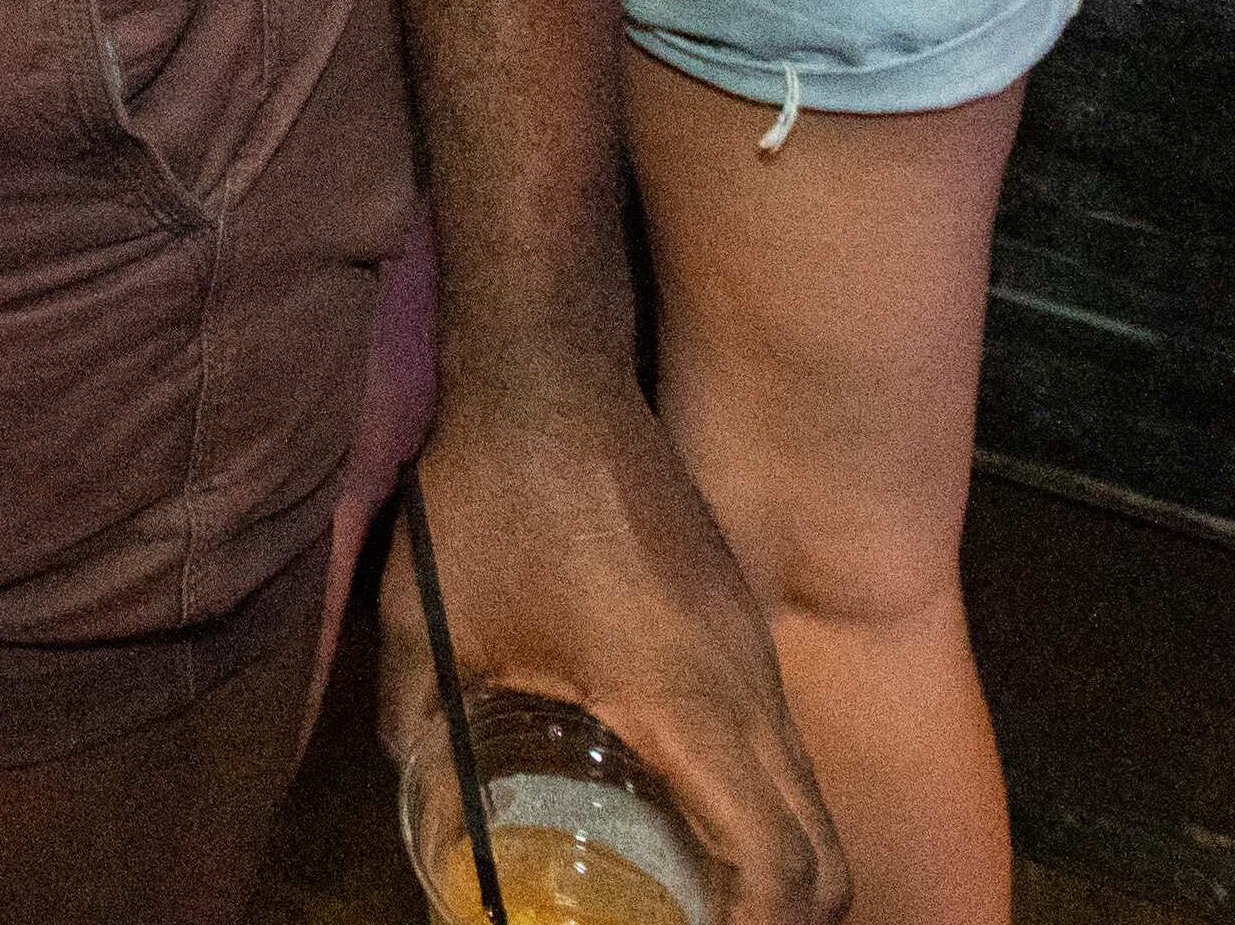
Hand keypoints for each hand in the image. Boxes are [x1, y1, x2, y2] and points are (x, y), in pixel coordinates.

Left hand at [400, 370, 846, 924]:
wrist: (548, 366)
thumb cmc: (491, 495)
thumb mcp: (433, 623)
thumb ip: (423, 724)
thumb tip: (415, 792)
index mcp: (687, 702)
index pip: (779, 857)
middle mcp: (745, 683)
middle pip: (820, 846)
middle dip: (782, 917)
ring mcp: (749, 646)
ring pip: (804, 791)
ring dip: (773, 861)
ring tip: (697, 901)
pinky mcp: (736, 616)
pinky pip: (776, 739)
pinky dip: (758, 801)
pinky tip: (683, 807)